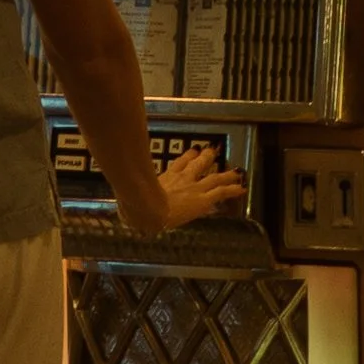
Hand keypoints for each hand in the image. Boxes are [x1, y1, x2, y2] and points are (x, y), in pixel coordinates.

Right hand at [113, 142, 247, 232]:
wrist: (147, 209)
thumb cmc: (137, 206)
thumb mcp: (132, 201)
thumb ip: (131, 204)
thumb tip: (122, 211)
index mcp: (164, 178)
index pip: (178, 165)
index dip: (186, 158)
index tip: (191, 153)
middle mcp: (181, 178)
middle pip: (196, 164)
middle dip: (205, 157)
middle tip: (212, 152)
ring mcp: (193, 187)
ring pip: (213, 176)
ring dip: (225, 173)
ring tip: (236, 171)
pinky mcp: (202, 199)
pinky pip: (221, 192)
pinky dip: (233, 189)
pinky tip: (242, 188)